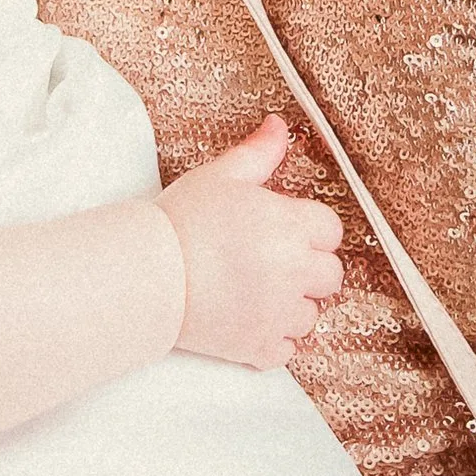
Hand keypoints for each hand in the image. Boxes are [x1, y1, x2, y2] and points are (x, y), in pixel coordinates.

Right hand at [160, 116, 342, 366]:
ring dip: (292, 306)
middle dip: (308, 268)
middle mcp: (293, 272)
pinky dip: (273, 339)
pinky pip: (287, 349)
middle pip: (330, 275)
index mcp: (290, 226)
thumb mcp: (220, 177)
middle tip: (271, 261)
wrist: (144, 275)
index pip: (331, 231)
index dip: (309, 229)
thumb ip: (258, 153)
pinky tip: (249, 319)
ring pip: (311, 315)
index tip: (284, 230)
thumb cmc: (180, 221)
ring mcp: (277, 314)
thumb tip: (280, 125)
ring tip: (257, 292)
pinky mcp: (258, 347)